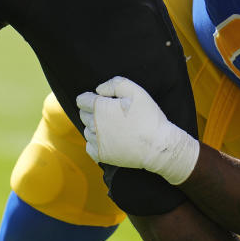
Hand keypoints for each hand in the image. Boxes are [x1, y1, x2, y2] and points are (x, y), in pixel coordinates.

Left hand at [76, 76, 199, 184]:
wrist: (157, 146)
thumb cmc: (147, 117)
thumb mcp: (135, 91)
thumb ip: (114, 84)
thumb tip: (99, 90)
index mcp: (100, 109)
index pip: (82, 100)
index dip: (90, 97)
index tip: (101, 99)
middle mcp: (94, 126)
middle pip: (83, 115)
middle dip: (92, 110)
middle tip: (109, 111)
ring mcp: (97, 142)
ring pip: (87, 130)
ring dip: (94, 126)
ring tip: (111, 125)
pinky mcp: (102, 155)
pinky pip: (89, 146)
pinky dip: (95, 141)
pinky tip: (108, 138)